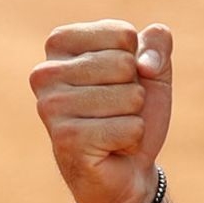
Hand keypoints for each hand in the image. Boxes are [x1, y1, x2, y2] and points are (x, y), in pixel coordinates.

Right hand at [30, 19, 173, 202]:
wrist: (128, 169)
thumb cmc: (132, 112)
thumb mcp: (153, 70)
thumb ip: (157, 44)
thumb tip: (145, 62)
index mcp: (60, 44)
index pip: (121, 33)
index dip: (136, 60)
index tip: (118, 81)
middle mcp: (45, 72)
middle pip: (125, 64)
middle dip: (135, 91)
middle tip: (116, 110)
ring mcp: (51, 106)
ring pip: (130, 96)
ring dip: (133, 116)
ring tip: (112, 127)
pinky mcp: (66, 138)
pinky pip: (129, 128)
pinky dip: (132, 139)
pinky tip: (112, 147)